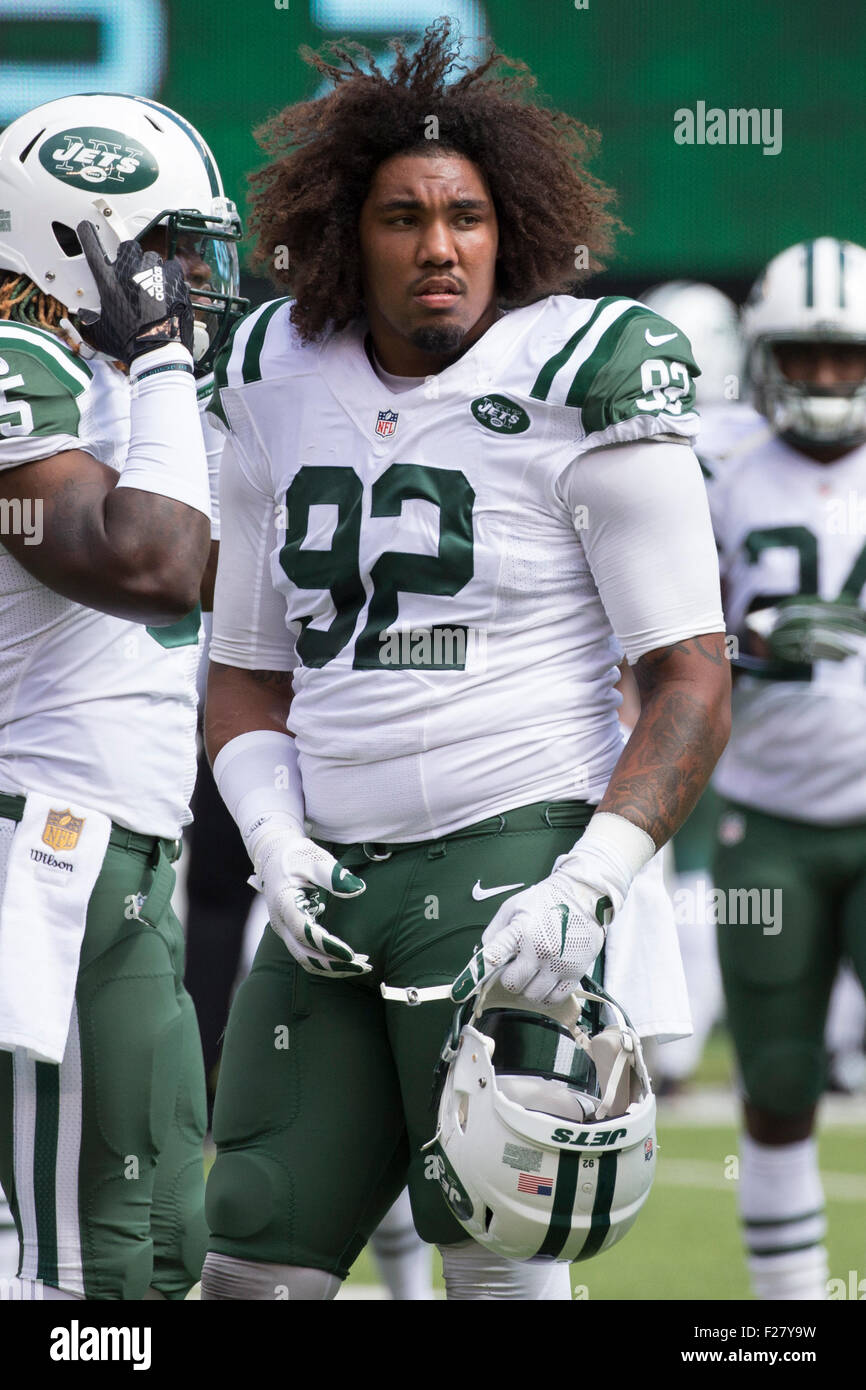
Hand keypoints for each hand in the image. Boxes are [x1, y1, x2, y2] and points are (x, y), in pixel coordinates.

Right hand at [76, 221, 193, 362]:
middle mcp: (129, 273)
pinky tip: (169, 291)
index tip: (87, 229)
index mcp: (108, 283)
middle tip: (133, 272)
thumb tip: (86, 315)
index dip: (87, 235)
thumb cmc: (128, 345)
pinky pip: (173, 269)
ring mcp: (153, 275)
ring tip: (153, 286)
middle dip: (130, 256)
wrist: (156, 354)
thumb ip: (92, 317)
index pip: (91, 249)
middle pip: (128, 247)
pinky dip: (172, 278)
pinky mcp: (174, 281)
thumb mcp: (100, 331)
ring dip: (152, 268)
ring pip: (153, 257)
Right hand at [252, 828, 370, 976]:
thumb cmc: (296, 855)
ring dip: (333, 967)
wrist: (274, 855)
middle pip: (304, 955)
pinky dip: (327, 961)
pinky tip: (350, 960)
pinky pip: (307, 954)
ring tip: (362, 966)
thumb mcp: (314, 858)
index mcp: (285, 903)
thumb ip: (334, 875)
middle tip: (364, 967)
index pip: (304, 932)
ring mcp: (284, 930)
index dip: (326, 946)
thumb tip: (358, 888)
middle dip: (334, 965)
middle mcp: (281, 922)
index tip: (350, 954)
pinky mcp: (291, 932)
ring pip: (306, 959)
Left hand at [471, 859, 609, 1003]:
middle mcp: (540, 951)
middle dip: (510, 977)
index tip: (467, 985)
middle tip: (515, 966)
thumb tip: (484, 956)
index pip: (493, 958)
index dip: (478, 973)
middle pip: (513, 984)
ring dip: (528, 988)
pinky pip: (555, 998)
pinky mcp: (576, 972)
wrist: (582, 896)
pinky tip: (545, 981)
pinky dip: (546, 994)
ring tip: (532, 973)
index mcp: (521, 931)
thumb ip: (495, 932)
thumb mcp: (513, 907)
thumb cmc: (545, 901)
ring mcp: (559, 964)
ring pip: (533, 996)